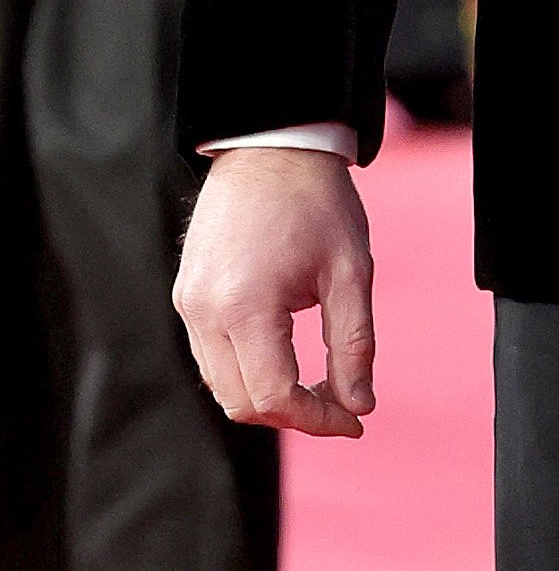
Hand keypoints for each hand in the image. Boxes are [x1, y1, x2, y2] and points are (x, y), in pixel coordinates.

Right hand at [174, 149, 377, 440]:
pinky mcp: (187, 295)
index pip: (274, 395)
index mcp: (245, 306)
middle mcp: (204, 311)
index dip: (318, 420)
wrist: (270, 150)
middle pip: (241, 402)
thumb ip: (354, 346)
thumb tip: (359, 406)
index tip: (356, 421)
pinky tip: (289, 359)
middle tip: (342, 405)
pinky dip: (249, 372)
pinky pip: (212, 358)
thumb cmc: (317, 204)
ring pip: (222, 385)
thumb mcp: (352, 275)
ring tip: (321, 383)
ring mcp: (189, 303)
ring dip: (270, 397)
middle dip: (295, 415)